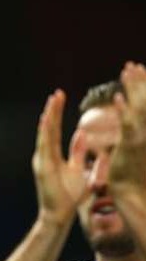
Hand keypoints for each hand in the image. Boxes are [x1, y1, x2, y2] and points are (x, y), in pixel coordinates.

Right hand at [31, 90, 89, 226]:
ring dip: (49, 117)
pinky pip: (45, 146)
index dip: (57, 114)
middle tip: (57, 93)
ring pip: (46, 134)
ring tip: (53, 101)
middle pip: (49, 129)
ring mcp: (42, 161)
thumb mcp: (78, 169)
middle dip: (53, 111)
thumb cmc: (69, 195)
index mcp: (53, 156)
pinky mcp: (43, 167)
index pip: (55, 130)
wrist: (59, 214)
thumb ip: (78, 152)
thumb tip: (81, 134)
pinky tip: (47, 120)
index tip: (60, 98)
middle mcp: (44, 156)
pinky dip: (46, 132)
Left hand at [109, 62, 145, 192]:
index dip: (143, 86)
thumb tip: (131, 120)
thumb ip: (135, 132)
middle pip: (145, 101)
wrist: (137, 196)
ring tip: (127, 72)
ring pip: (139, 108)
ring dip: (133, 89)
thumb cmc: (136, 174)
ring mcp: (141, 138)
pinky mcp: (131, 147)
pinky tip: (117, 99)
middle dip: (140, 82)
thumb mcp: (136, 149)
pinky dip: (123, 111)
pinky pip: (127, 126)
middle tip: (132, 65)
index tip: (139, 69)